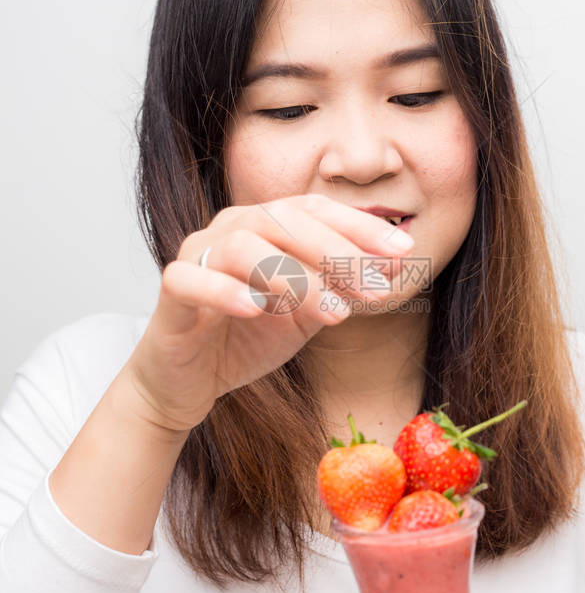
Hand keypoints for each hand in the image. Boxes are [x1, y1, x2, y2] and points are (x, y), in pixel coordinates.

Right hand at [126, 193, 413, 433]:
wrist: (188, 382)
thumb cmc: (246, 338)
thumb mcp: (306, 313)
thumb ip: (339, 288)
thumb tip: (391, 271)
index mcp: (264, 225)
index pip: (316, 210)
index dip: (361, 227)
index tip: (405, 251)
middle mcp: (229, 228)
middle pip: (283, 220)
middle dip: (337, 250)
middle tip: (375, 285)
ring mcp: (196, 256)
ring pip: (243, 247)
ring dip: (295, 277)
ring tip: (336, 312)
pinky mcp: (171, 293)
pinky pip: (191, 281)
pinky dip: (223, 290)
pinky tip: (256, 309)